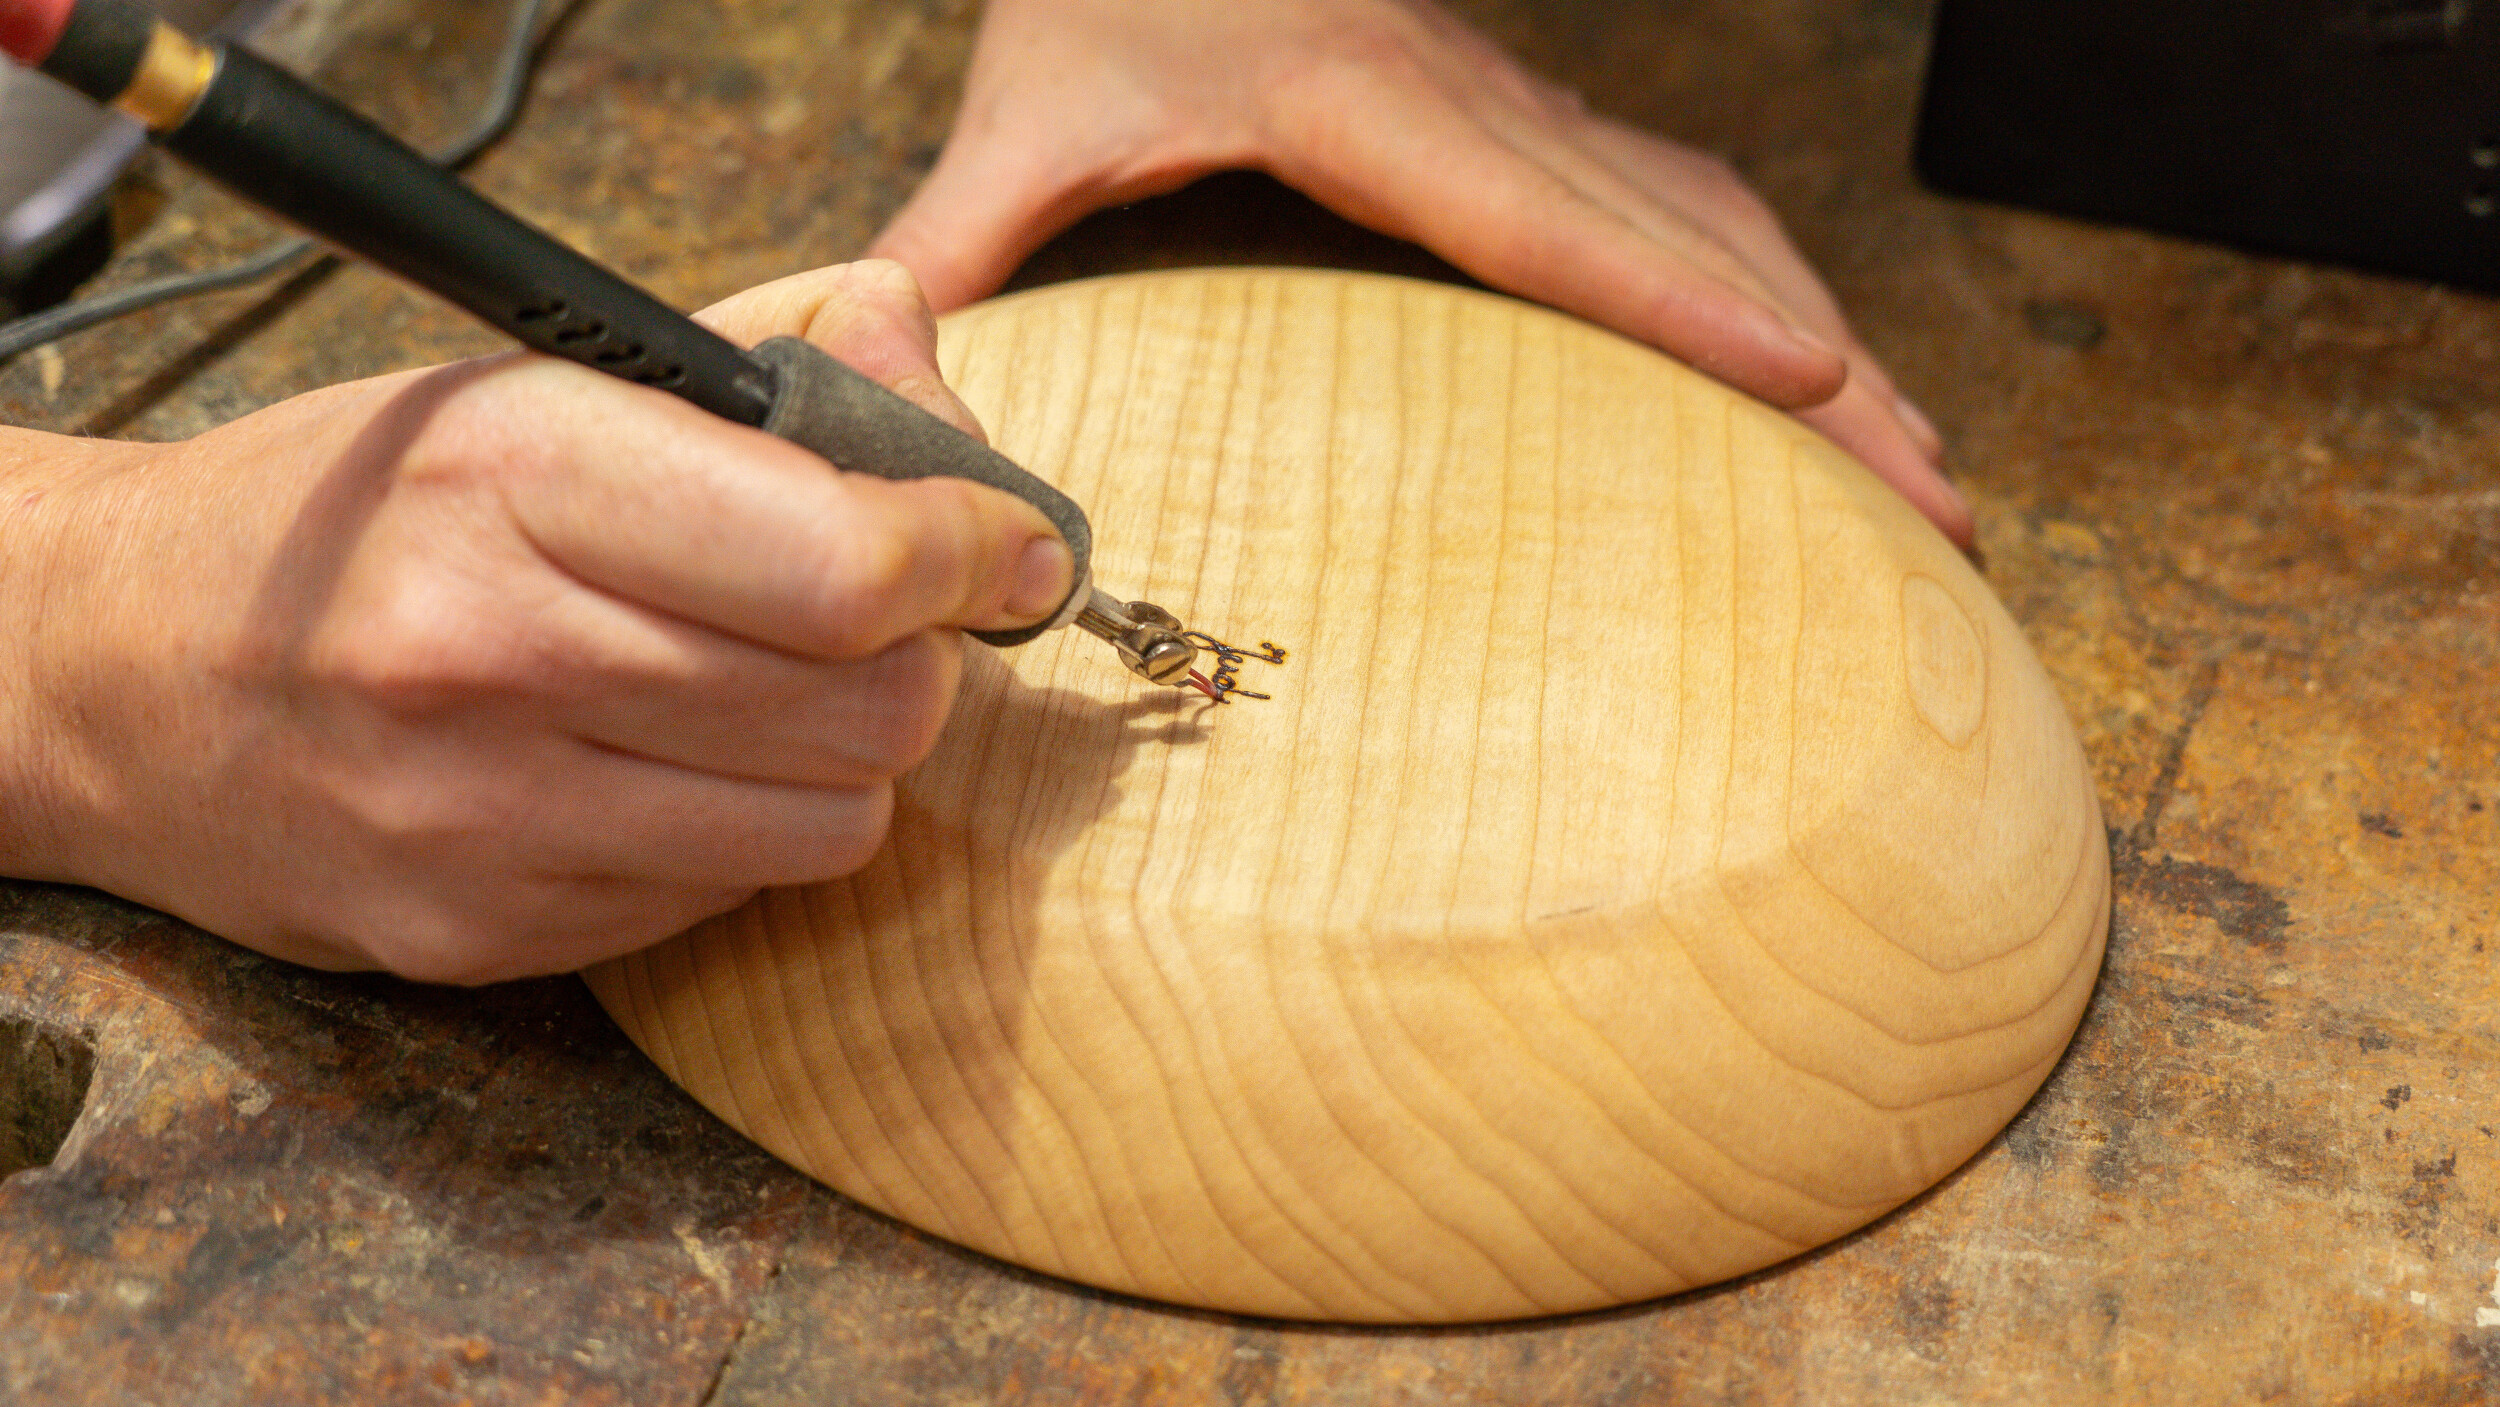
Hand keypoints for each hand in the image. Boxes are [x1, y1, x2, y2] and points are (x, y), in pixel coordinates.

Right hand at [0, 260, 1072, 982]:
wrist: (112, 668)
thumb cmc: (355, 509)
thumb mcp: (533, 381)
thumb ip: (764, 359)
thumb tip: (928, 359)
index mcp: (517, 474)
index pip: (844, 561)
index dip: (971, 552)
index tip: (1007, 545)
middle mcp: (491, 653)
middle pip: (873, 706)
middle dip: (917, 657)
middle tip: (869, 619)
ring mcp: (482, 815)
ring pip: (832, 824)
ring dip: (844, 757)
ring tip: (765, 694)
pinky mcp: (481, 934)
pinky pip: (731, 897)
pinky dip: (741, 832)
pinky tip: (657, 769)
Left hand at [867, 0, 1969, 543]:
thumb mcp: (1024, 110)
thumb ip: (968, 241)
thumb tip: (894, 375)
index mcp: (1361, 100)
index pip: (1546, 217)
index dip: (1682, 301)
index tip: (1809, 379)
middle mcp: (1471, 97)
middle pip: (1678, 234)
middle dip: (1821, 367)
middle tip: (1936, 498)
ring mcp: (1514, 105)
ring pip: (1707, 218)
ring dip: (1819, 339)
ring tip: (1921, 466)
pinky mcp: (1519, 127)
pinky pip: (1674, 205)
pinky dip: (1756, 292)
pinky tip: (1806, 370)